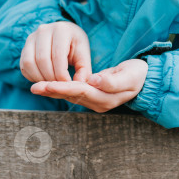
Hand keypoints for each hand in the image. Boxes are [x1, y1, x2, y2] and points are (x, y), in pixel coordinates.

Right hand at [20, 21, 91, 82]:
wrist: (64, 35)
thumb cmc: (75, 45)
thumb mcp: (84, 55)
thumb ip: (84, 70)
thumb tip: (79, 84)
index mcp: (61, 30)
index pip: (57, 55)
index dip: (62, 74)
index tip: (67, 84)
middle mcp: (43, 31)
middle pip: (42, 60)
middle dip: (50, 78)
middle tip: (59, 87)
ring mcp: (31, 38)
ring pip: (29, 63)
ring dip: (40, 79)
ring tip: (51, 85)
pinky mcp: (24, 48)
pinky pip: (23, 66)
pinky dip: (32, 77)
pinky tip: (43, 80)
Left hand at [30, 58, 148, 112]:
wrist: (144, 80)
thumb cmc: (137, 75)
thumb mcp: (129, 76)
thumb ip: (112, 80)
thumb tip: (94, 81)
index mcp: (105, 98)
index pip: (80, 91)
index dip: (63, 87)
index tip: (47, 84)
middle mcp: (97, 103)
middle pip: (71, 96)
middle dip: (52, 91)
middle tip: (34, 87)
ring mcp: (94, 101)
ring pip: (69, 96)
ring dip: (52, 91)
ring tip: (35, 87)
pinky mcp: (91, 96)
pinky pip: (72, 93)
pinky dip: (59, 89)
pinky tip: (47, 86)